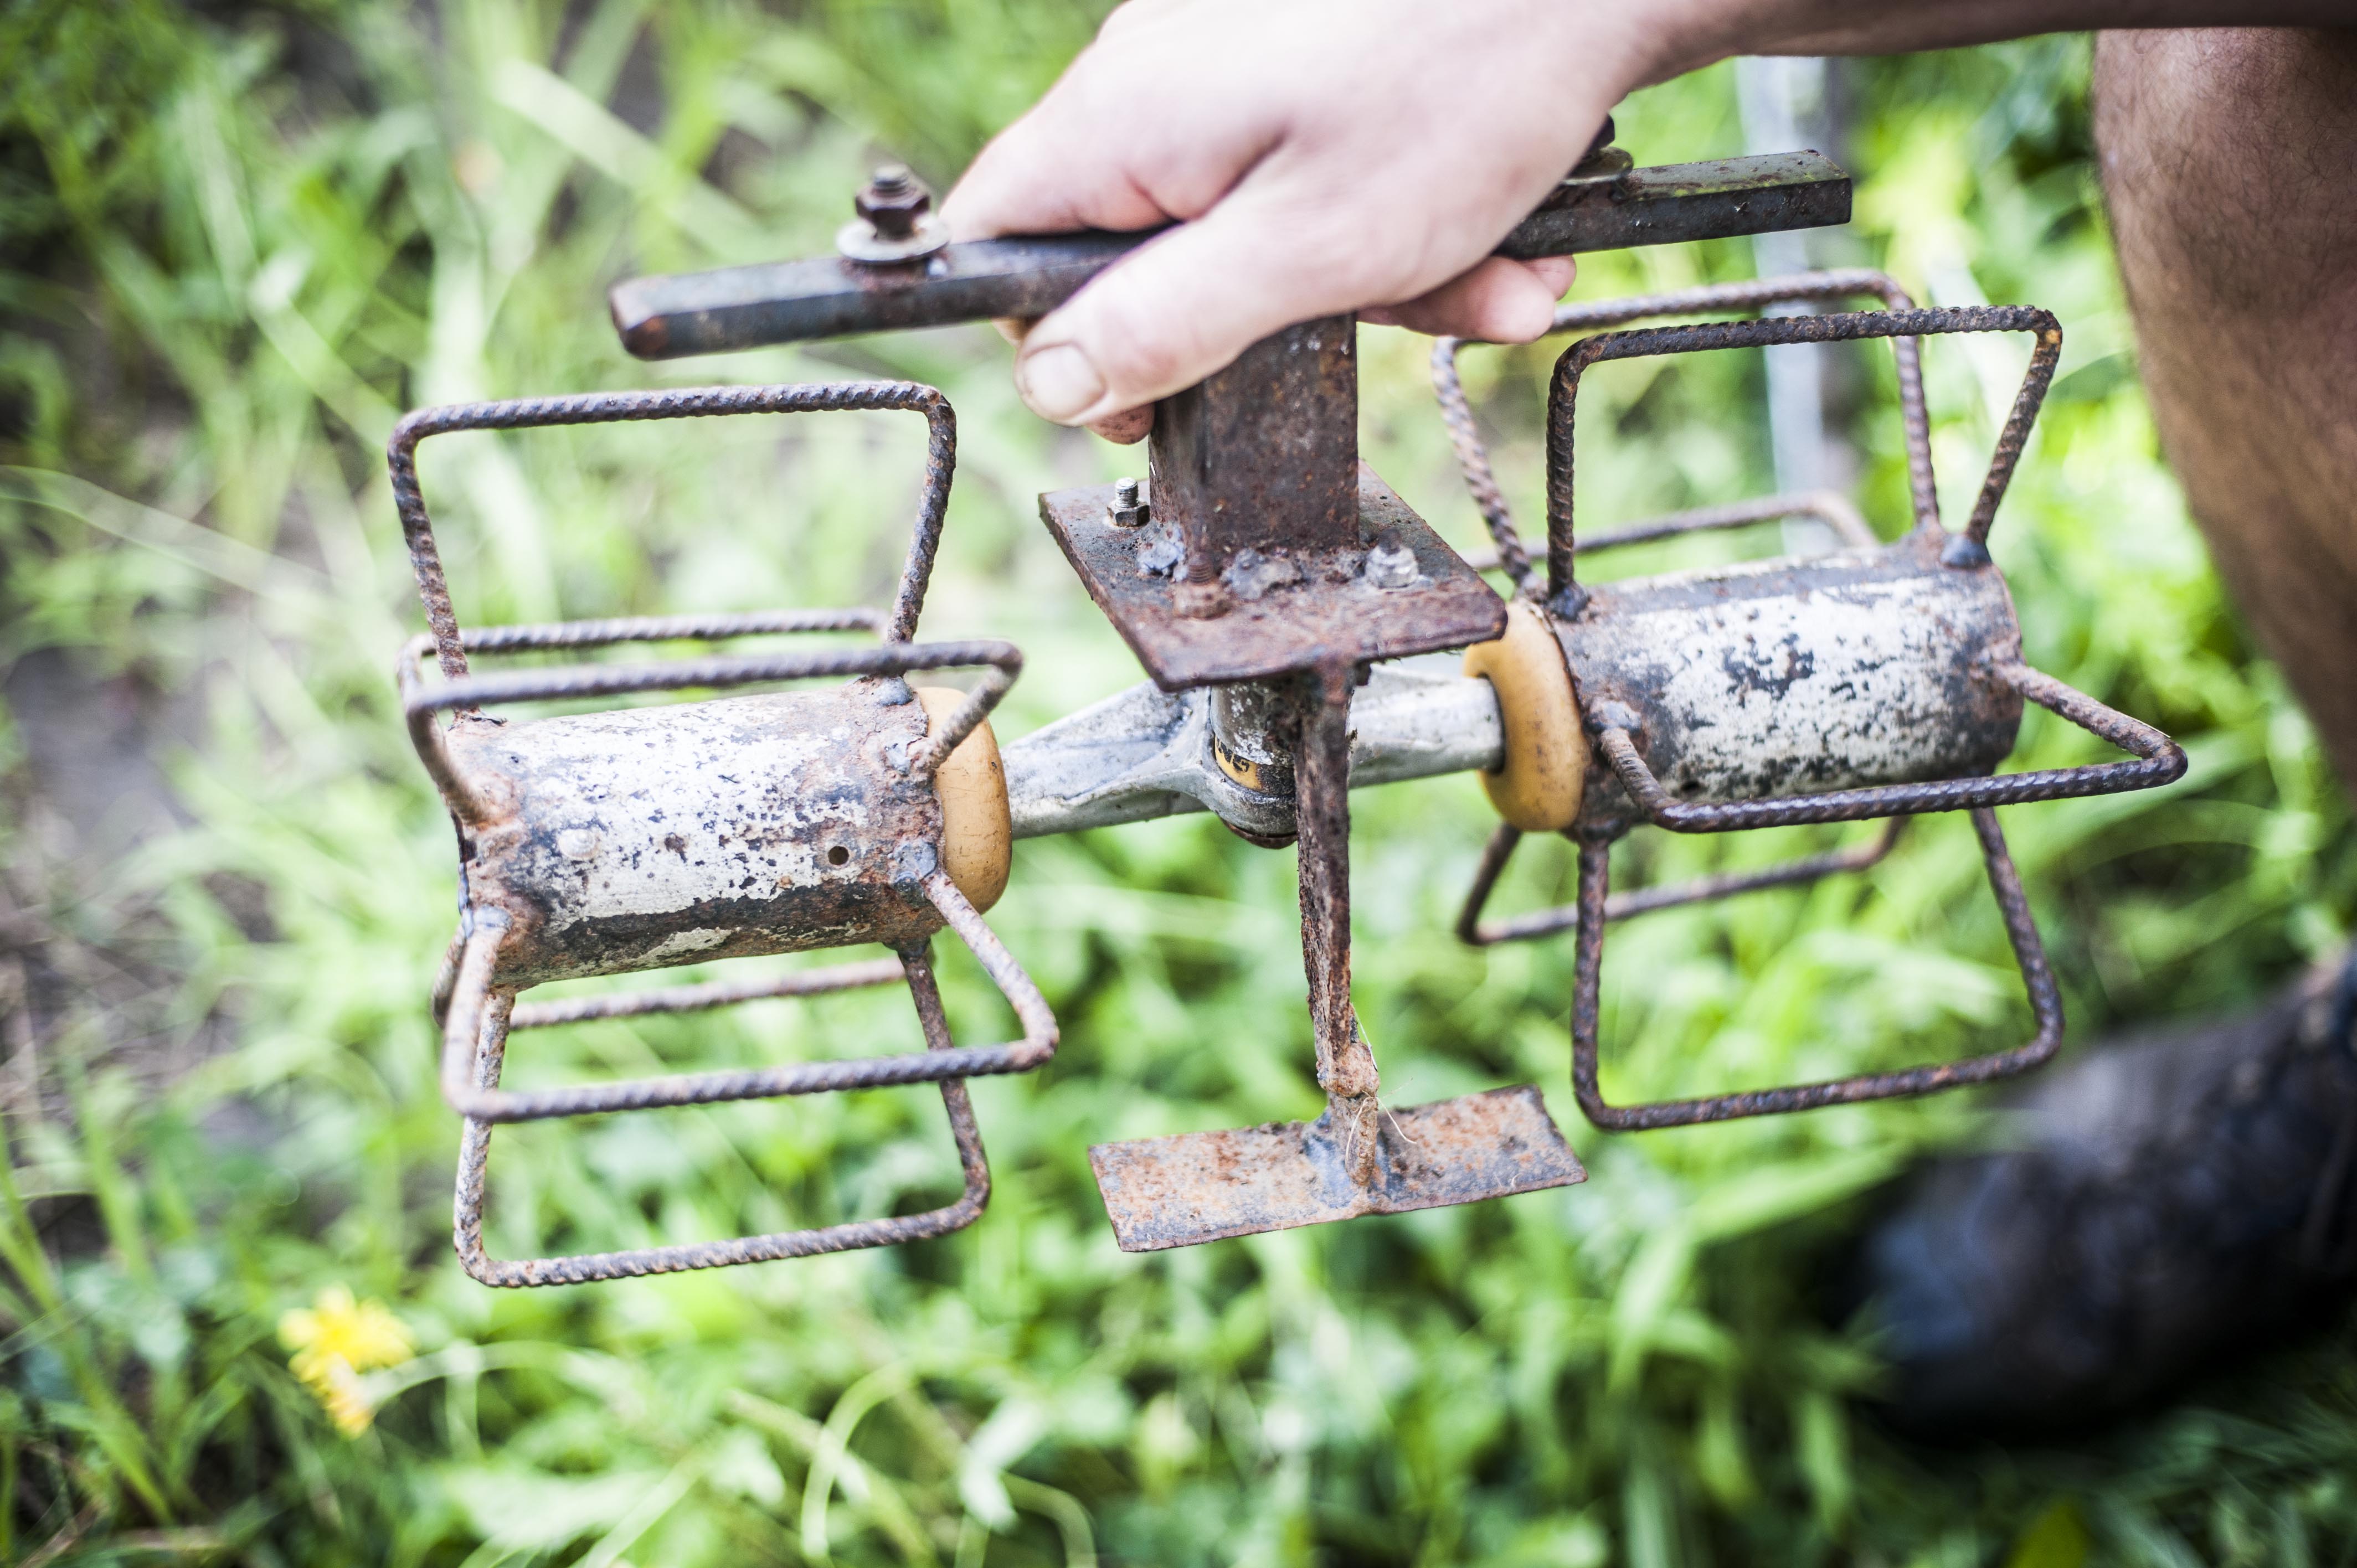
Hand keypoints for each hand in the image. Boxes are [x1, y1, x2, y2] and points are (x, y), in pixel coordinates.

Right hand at [942, 0, 1668, 433]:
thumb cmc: (1462, 86)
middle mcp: (1155, 76)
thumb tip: (1051, 383)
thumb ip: (1165, 323)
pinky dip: (1397, 222)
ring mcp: (1230, 60)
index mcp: (1123, 117)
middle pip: (1137, 247)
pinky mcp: (1303, 58)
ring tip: (1476, 283)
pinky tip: (1489, 239)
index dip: (1048, 337)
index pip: (995, 236)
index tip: (1144, 394)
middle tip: (1352, 339)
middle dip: (1260, 322)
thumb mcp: (1307, 249)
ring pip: (1250, 223)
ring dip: (1368, 280)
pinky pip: (1314, 174)